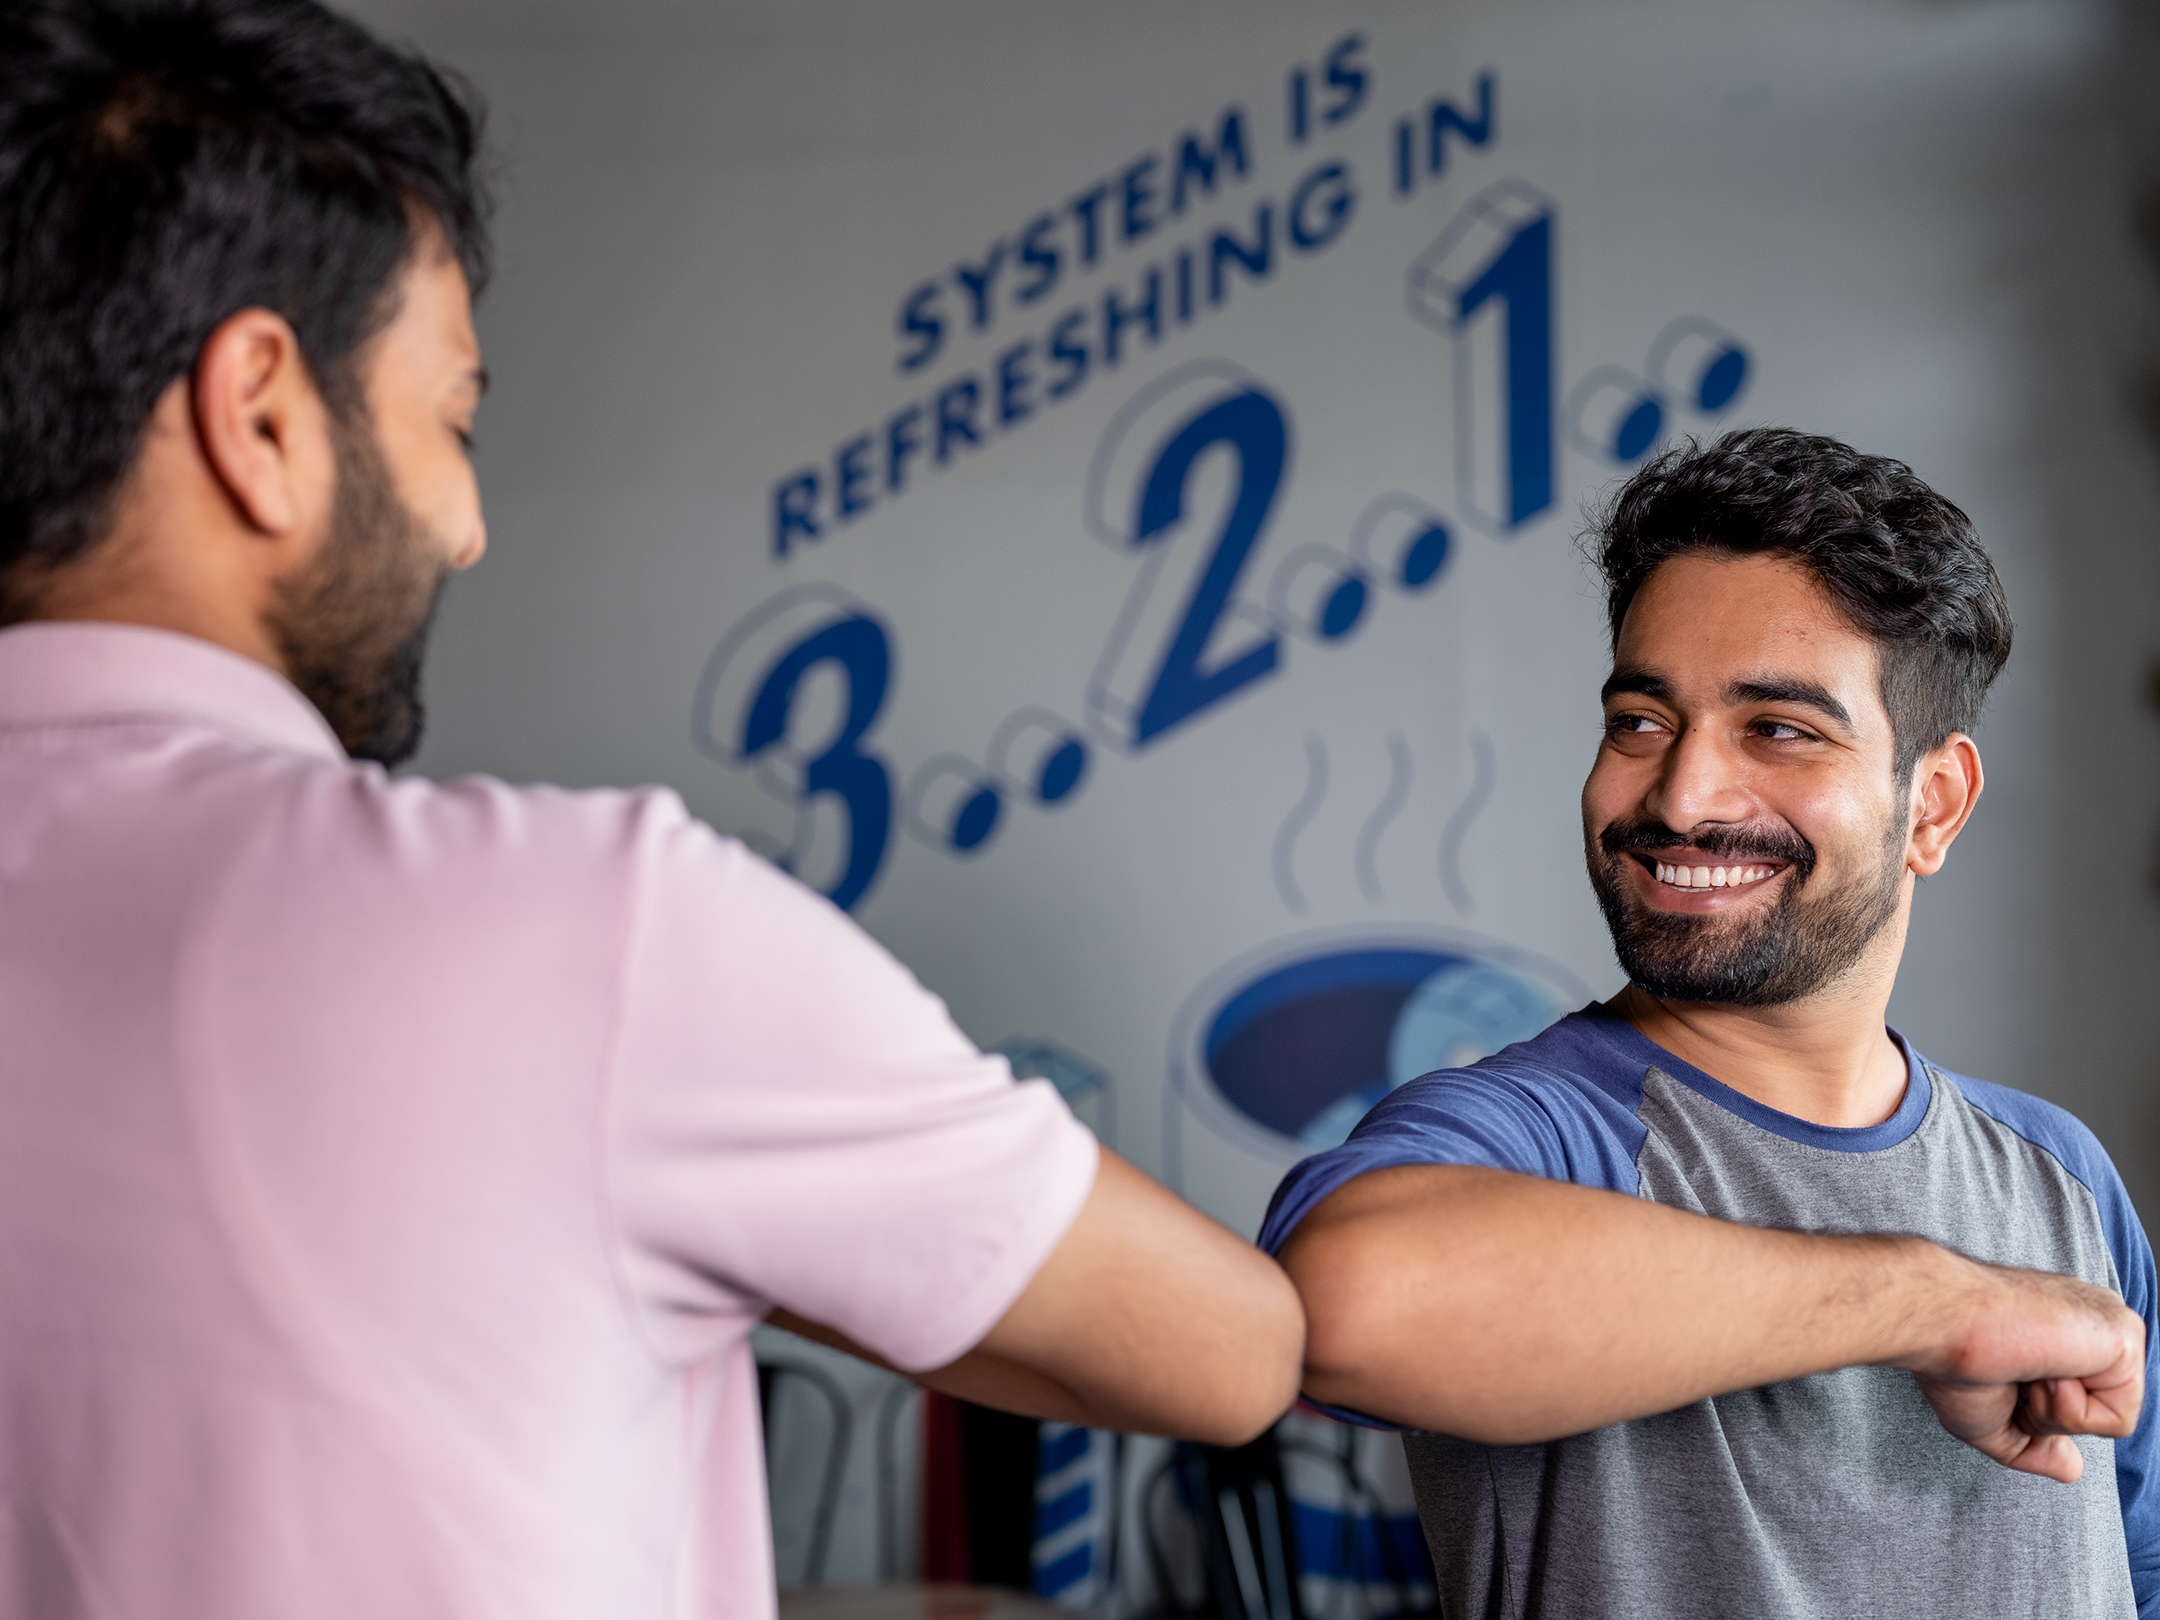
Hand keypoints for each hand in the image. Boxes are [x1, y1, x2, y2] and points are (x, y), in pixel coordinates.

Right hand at [1900, 1256, 2145, 1483]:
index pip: (2079, 1395)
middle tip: (2013, 1379)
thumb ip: (2034, 1447)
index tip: (2001, 1378)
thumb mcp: (1991, 1422)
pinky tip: (2045, 1373)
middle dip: (2049, 1414)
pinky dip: (2073, 1412)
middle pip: (2098, 1407)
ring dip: (2057, 1414)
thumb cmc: (1952, 1362)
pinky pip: (2120, 1418)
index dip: (2035, 1410)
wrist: (1942, 1325)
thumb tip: (2072, 1469)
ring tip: (2027, 1373)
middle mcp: (2090, 1320)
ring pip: (2113, 1414)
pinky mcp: (2125, 1334)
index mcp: (2062, 1329)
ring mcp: (2110, 1325)